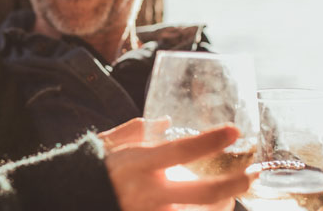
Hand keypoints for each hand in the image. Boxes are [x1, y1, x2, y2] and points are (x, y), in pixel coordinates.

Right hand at [99, 118, 256, 210]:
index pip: (181, 150)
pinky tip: (211, 209)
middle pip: (204, 193)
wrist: (69, 202)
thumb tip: (165, 120)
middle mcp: (148, 194)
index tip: (234, 131)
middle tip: (254, 173)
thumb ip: (134, 132)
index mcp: (137, 165)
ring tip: (231, 195)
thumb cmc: (90, 173)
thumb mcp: (107, 147)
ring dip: (222, 206)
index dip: (211, 140)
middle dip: (235, 184)